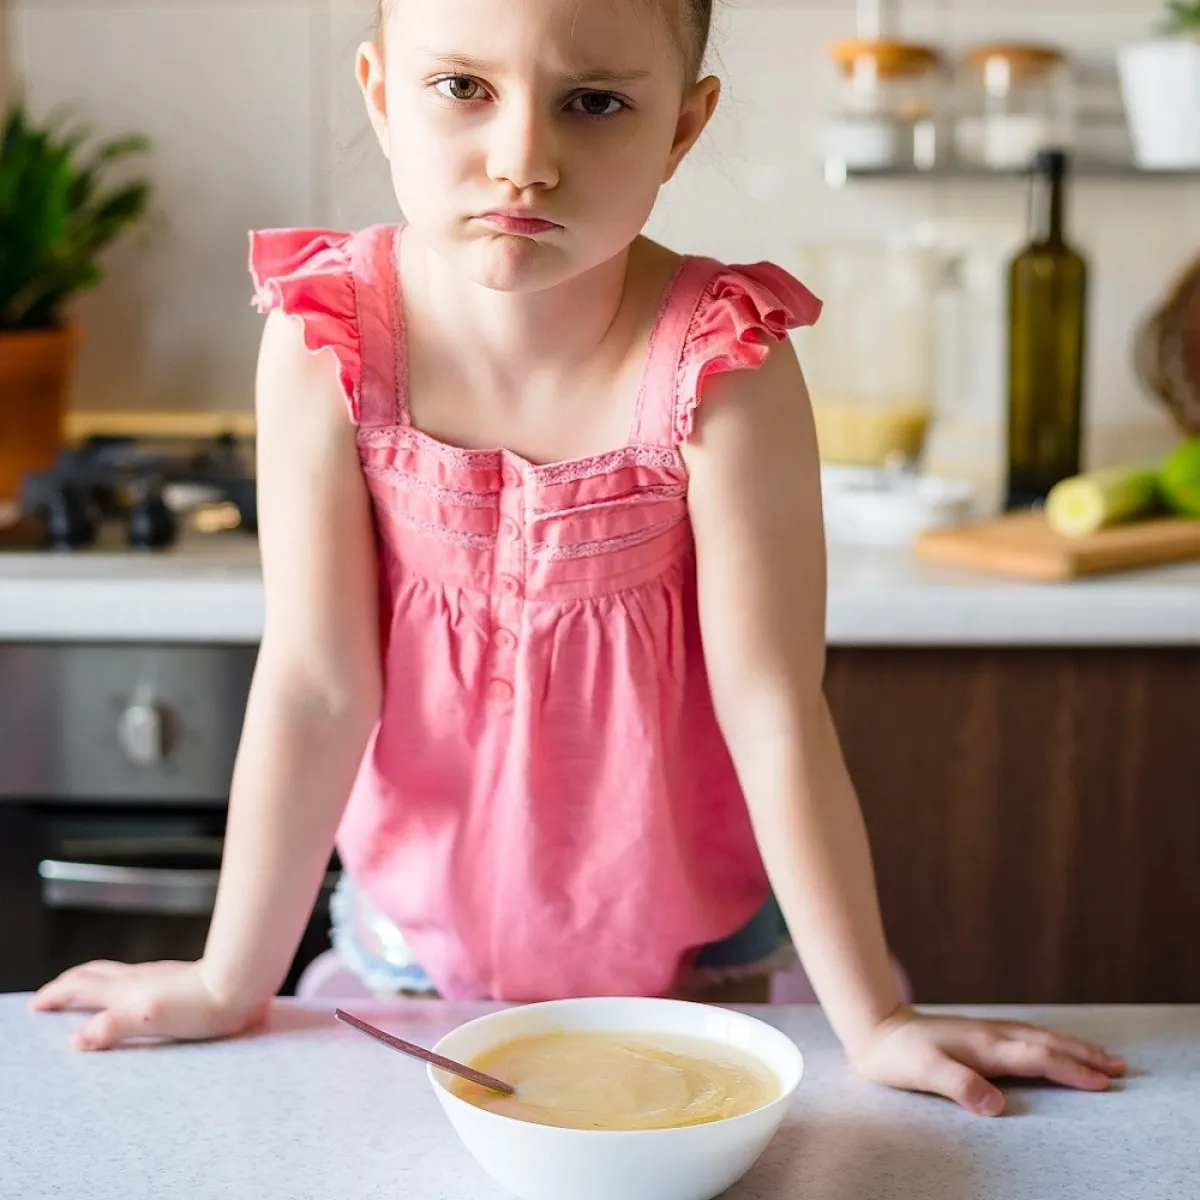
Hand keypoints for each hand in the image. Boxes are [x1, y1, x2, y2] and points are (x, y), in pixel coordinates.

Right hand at [29, 960, 266, 1050]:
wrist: (241, 984)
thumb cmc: (201, 1005)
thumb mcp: (149, 1020)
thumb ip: (112, 1028)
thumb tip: (76, 1038)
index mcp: (125, 990)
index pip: (80, 986)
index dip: (56, 994)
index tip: (38, 1002)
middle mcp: (137, 977)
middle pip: (93, 973)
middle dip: (68, 982)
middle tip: (52, 994)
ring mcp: (157, 975)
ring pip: (114, 972)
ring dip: (92, 980)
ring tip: (86, 991)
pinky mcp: (176, 978)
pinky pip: (135, 976)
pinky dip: (118, 982)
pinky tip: (132, 991)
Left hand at [849, 1005, 1125, 1116]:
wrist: (875, 1026)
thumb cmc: (898, 1054)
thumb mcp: (924, 1072)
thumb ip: (960, 1086)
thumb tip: (996, 1104)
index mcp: (985, 1047)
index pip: (1038, 1058)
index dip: (1071, 1070)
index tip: (1103, 1082)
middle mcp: (990, 1035)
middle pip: (1046, 1043)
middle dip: (1083, 1054)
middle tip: (1118, 1066)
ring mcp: (984, 1032)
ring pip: (1037, 1036)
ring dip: (1070, 1045)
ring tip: (1099, 1054)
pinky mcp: (977, 1034)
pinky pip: (1024, 1036)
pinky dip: (1048, 1041)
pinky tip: (1050, 1045)